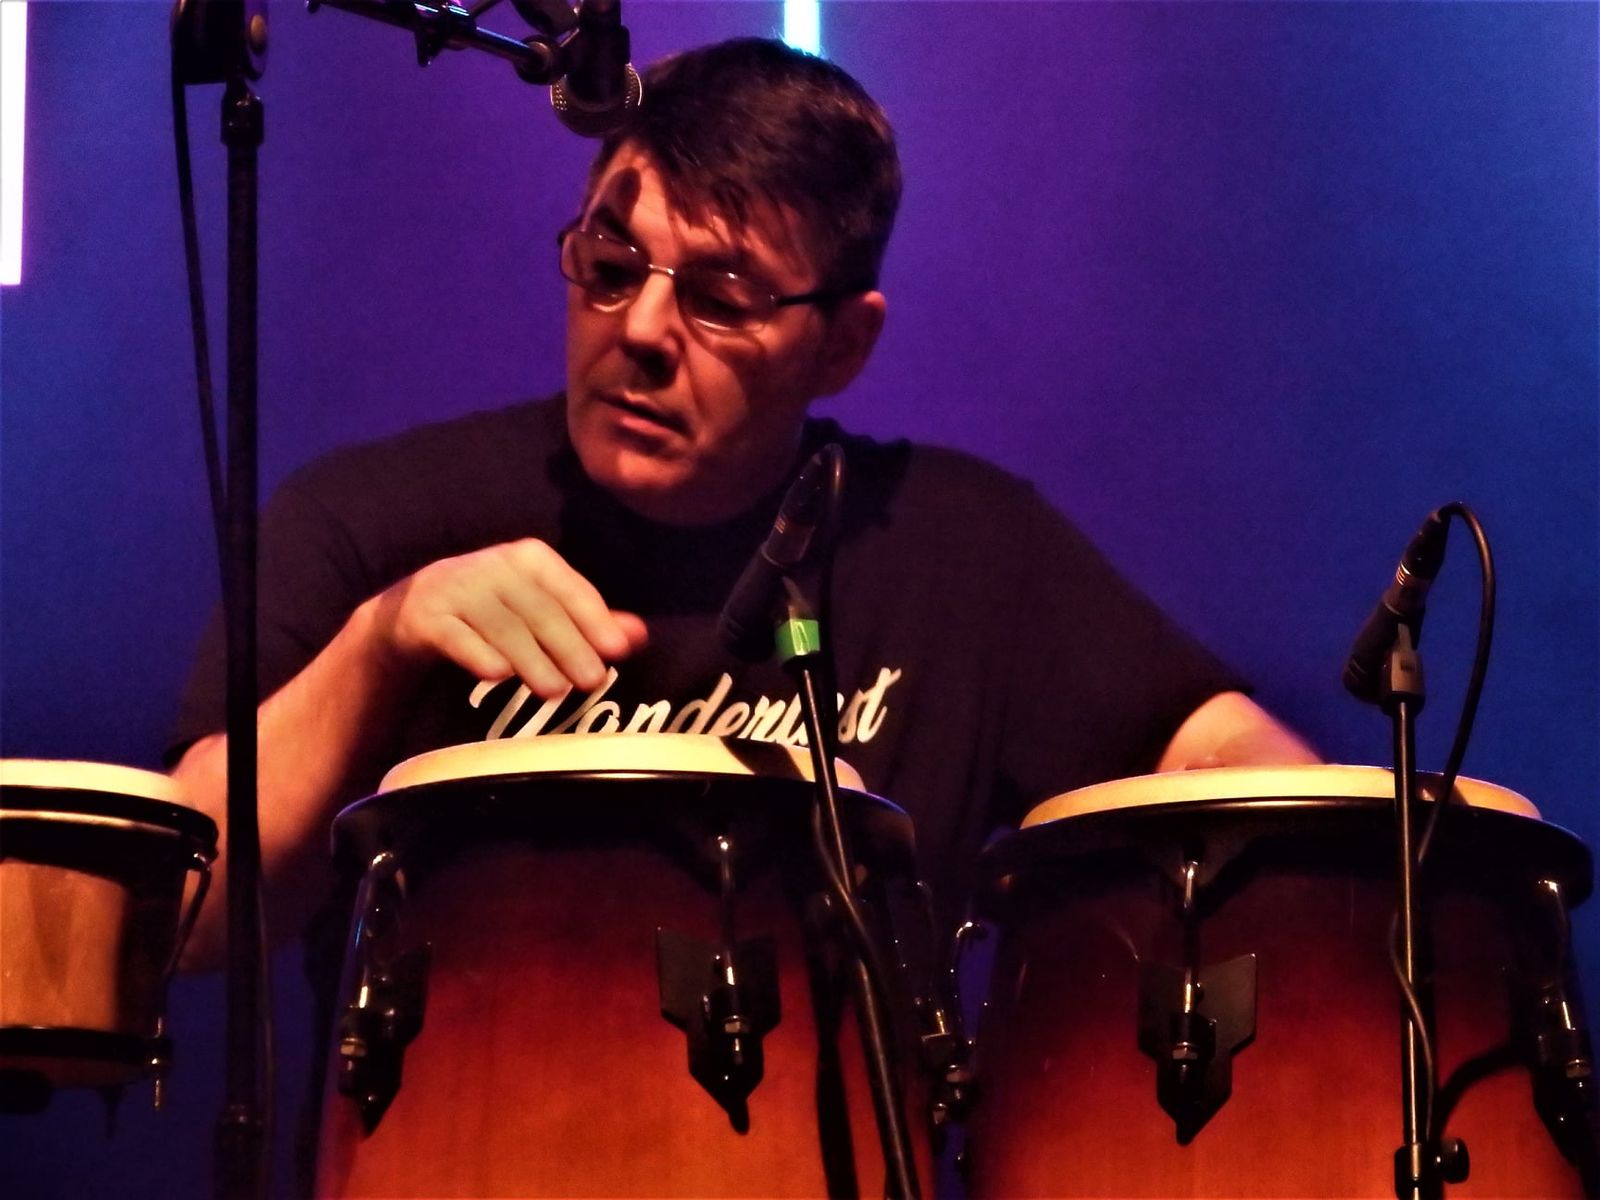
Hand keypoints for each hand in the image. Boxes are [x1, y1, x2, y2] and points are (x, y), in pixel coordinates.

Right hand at [364, 538, 647, 697]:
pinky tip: (498, 675)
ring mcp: (456, 589)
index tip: (617, 651)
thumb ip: (588, 621)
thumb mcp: (540, 608)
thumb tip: (639, 637)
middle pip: (539, 610)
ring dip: (530, 660)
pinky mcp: (424, 616)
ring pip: (501, 626)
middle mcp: (492, 566)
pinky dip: (479, 655)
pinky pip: (456, 637)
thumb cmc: (493, 610)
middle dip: (569, 646)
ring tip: (555, 691)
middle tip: (593, 682)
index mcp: (529, 558)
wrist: (413, 614)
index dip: (595, 619)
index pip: (570, 588)